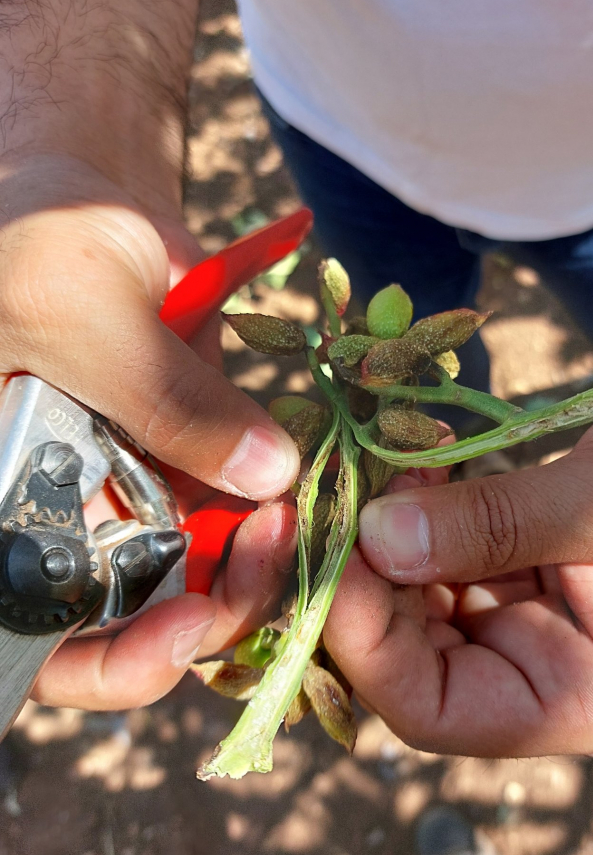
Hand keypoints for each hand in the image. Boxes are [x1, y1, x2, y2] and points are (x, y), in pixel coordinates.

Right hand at [0, 155, 299, 710]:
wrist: (75, 188)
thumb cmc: (33, 236)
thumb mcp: (82, 309)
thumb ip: (170, 398)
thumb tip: (271, 475)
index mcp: (4, 512)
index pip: (38, 641)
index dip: (107, 666)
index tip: (186, 629)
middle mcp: (57, 519)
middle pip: (132, 617)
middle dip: (211, 608)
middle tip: (273, 554)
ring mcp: (121, 491)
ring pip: (193, 570)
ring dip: (253, 559)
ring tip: (296, 515)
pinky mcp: (180, 454)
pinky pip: (227, 505)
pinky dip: (266, 505)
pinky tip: (300, 484)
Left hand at [325, 345, 592, 757]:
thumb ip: (500, 523)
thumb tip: (377, 539)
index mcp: (588, 701)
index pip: (435, 712)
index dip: (366, 645)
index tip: (334, 557)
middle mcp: (546, 677)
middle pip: (411, 662)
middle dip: (364, 584)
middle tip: (334, 502)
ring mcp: (531, 626)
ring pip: (418, 608)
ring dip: (385, 543)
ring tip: (374, 471)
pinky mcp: (521, 577)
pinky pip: (444, 562)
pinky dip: (417, 520)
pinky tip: (412, 469)